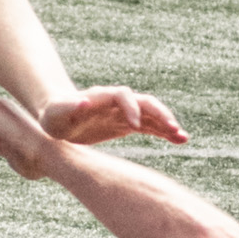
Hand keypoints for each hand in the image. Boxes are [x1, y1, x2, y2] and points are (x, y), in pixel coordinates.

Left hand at [39, 85, 188, 146]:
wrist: (60, 119)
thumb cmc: (55, 115)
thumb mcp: (57, 113)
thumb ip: (71, 106)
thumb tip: (84, 101)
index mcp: (102, 96)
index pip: (123, 96)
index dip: (131, 108)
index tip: (135, 126)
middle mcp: (118, 102)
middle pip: (145, 102)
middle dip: (159, 114)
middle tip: (172, 128)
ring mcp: (125, 113)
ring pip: (152, 115)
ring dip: (167, 124)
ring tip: (183, 137)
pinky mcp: (128, 124)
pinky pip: (151, 127)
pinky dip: (165, 133)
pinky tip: (180, 140)